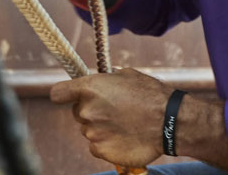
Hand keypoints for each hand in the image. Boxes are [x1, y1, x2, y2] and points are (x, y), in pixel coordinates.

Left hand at [50, 68, 168, 167]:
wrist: (169, 122)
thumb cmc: (151, 94)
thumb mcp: (127, 75)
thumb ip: (106, 80)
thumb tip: (101, 81)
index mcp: (90, 88)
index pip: (58, 93)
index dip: (64, 94)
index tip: (69, 96)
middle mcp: (86, 111)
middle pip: (78, 112)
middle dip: (92, 111)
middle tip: (114, 111)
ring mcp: (92, 133)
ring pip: (89, 130)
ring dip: (101, 128)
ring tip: (125, 124)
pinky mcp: (101, 151)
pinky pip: (96, 146)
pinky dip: (108, 143)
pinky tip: (125, 137)